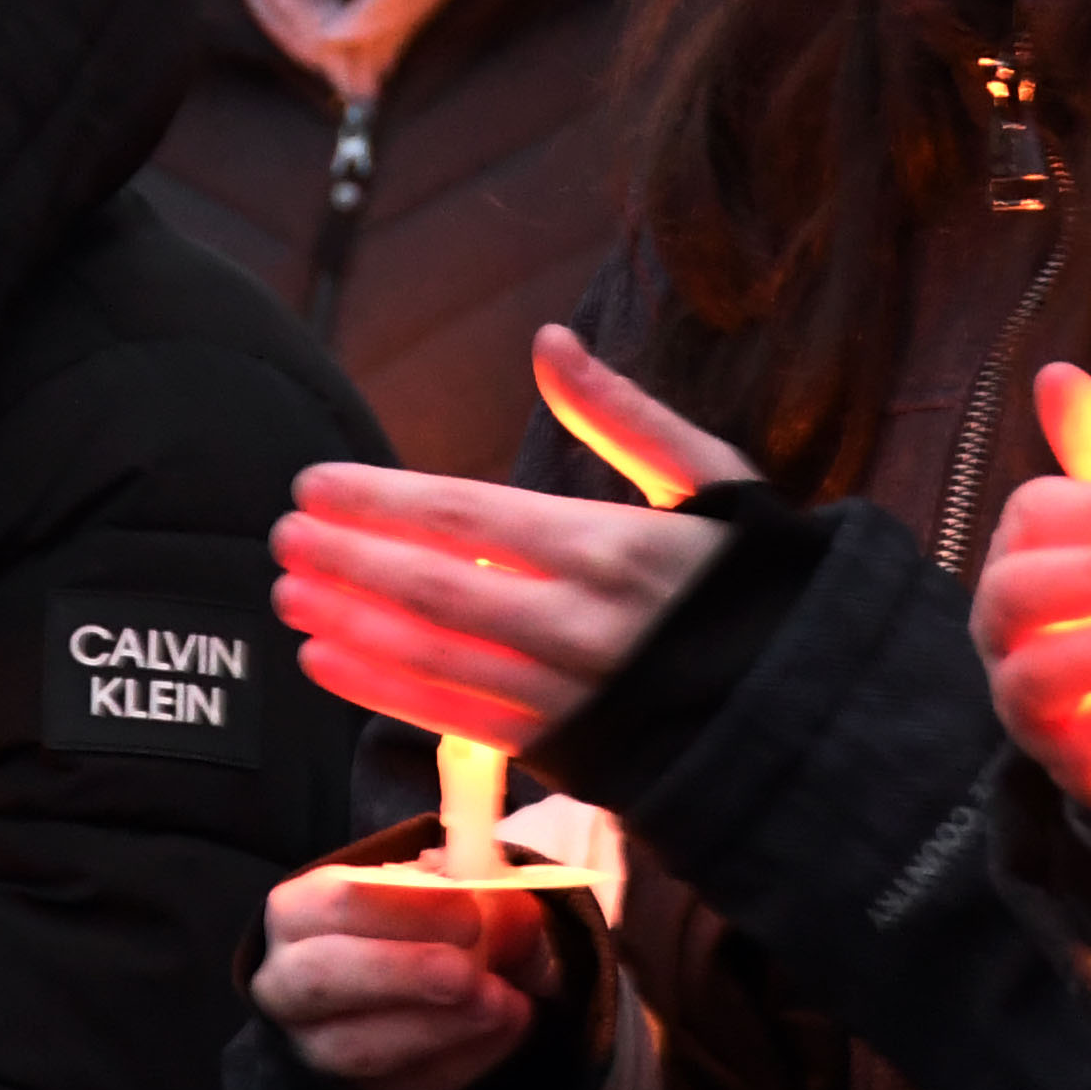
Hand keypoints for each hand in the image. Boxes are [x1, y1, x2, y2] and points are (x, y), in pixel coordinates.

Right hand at [251, 862, 564, 1089]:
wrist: (416, 965)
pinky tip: (508, 1025)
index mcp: (299, 912)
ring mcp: (315, 1044)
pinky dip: (466, 1056)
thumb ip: (479, 894)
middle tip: (469, 972)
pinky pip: (407, 1083)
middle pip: (324, 979)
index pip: (336, 902)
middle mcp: (288, 982)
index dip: (405, 906)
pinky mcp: (357, 1089)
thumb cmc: (419, 914)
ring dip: (438, 1027)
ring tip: (501, 1003)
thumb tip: (512, 914)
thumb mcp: (445, 888)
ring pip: (357, 1049)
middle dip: (404, 972)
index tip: (470, 910)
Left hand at [270, 342, 746, 750]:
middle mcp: (580, 620)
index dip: (379, 501)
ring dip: (350, 625)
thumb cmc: (754, 579)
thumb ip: (622, 412)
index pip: (465, 517)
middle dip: (347, 561)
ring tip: (289, 596)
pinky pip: (454, 717)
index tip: (314, 484)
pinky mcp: (562, 748)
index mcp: (611, 544)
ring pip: (433, 655)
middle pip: (433, 587)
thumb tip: (551, 341)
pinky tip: (329, 661)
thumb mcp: (712, 477)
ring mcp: (566, 690)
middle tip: (281, 536)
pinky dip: (383, 691)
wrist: (809, 703)